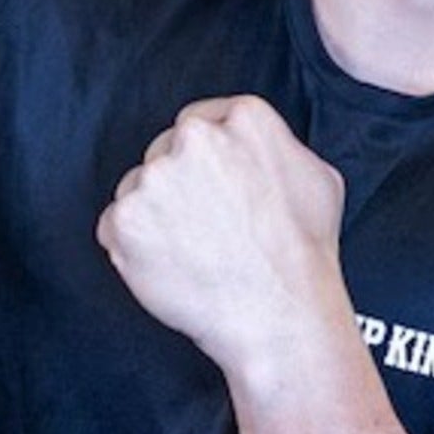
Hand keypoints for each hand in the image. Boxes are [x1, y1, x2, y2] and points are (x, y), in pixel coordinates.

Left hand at [96, 96, 350, 385]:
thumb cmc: (303, 256)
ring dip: (155, 215)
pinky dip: (133, 248)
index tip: (208, 182)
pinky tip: (171, 266)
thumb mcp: (319, 178)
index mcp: (245, 118)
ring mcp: (155, 178)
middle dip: (179, 185)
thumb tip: (253, 147)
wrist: (279, 315)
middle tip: (207, 227)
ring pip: (138, 188)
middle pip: (165, 151)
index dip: (204, 159)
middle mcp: (195, 138)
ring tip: (194, 252)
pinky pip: (114, 227)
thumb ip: (277, 147)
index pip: (201, 120)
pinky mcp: (125, 220)